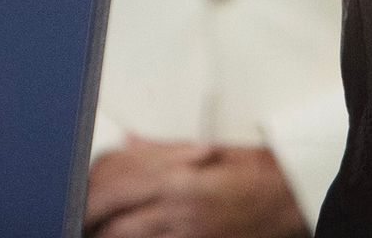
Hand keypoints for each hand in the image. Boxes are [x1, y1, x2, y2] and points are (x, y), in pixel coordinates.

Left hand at [83, 138, 304, 237]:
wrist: (295, 196)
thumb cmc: (258, 169)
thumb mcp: (211, 148)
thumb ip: (164, 149)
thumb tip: (128, 143)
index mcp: (176, 178)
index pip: (113, 187)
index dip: (89, 195)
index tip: (76, 195)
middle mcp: (177, 212)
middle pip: (113, 226)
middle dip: (90, 222)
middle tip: (77, 220)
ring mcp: (187, 237)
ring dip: (110, 236)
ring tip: (97, 230)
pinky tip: (131, 237)